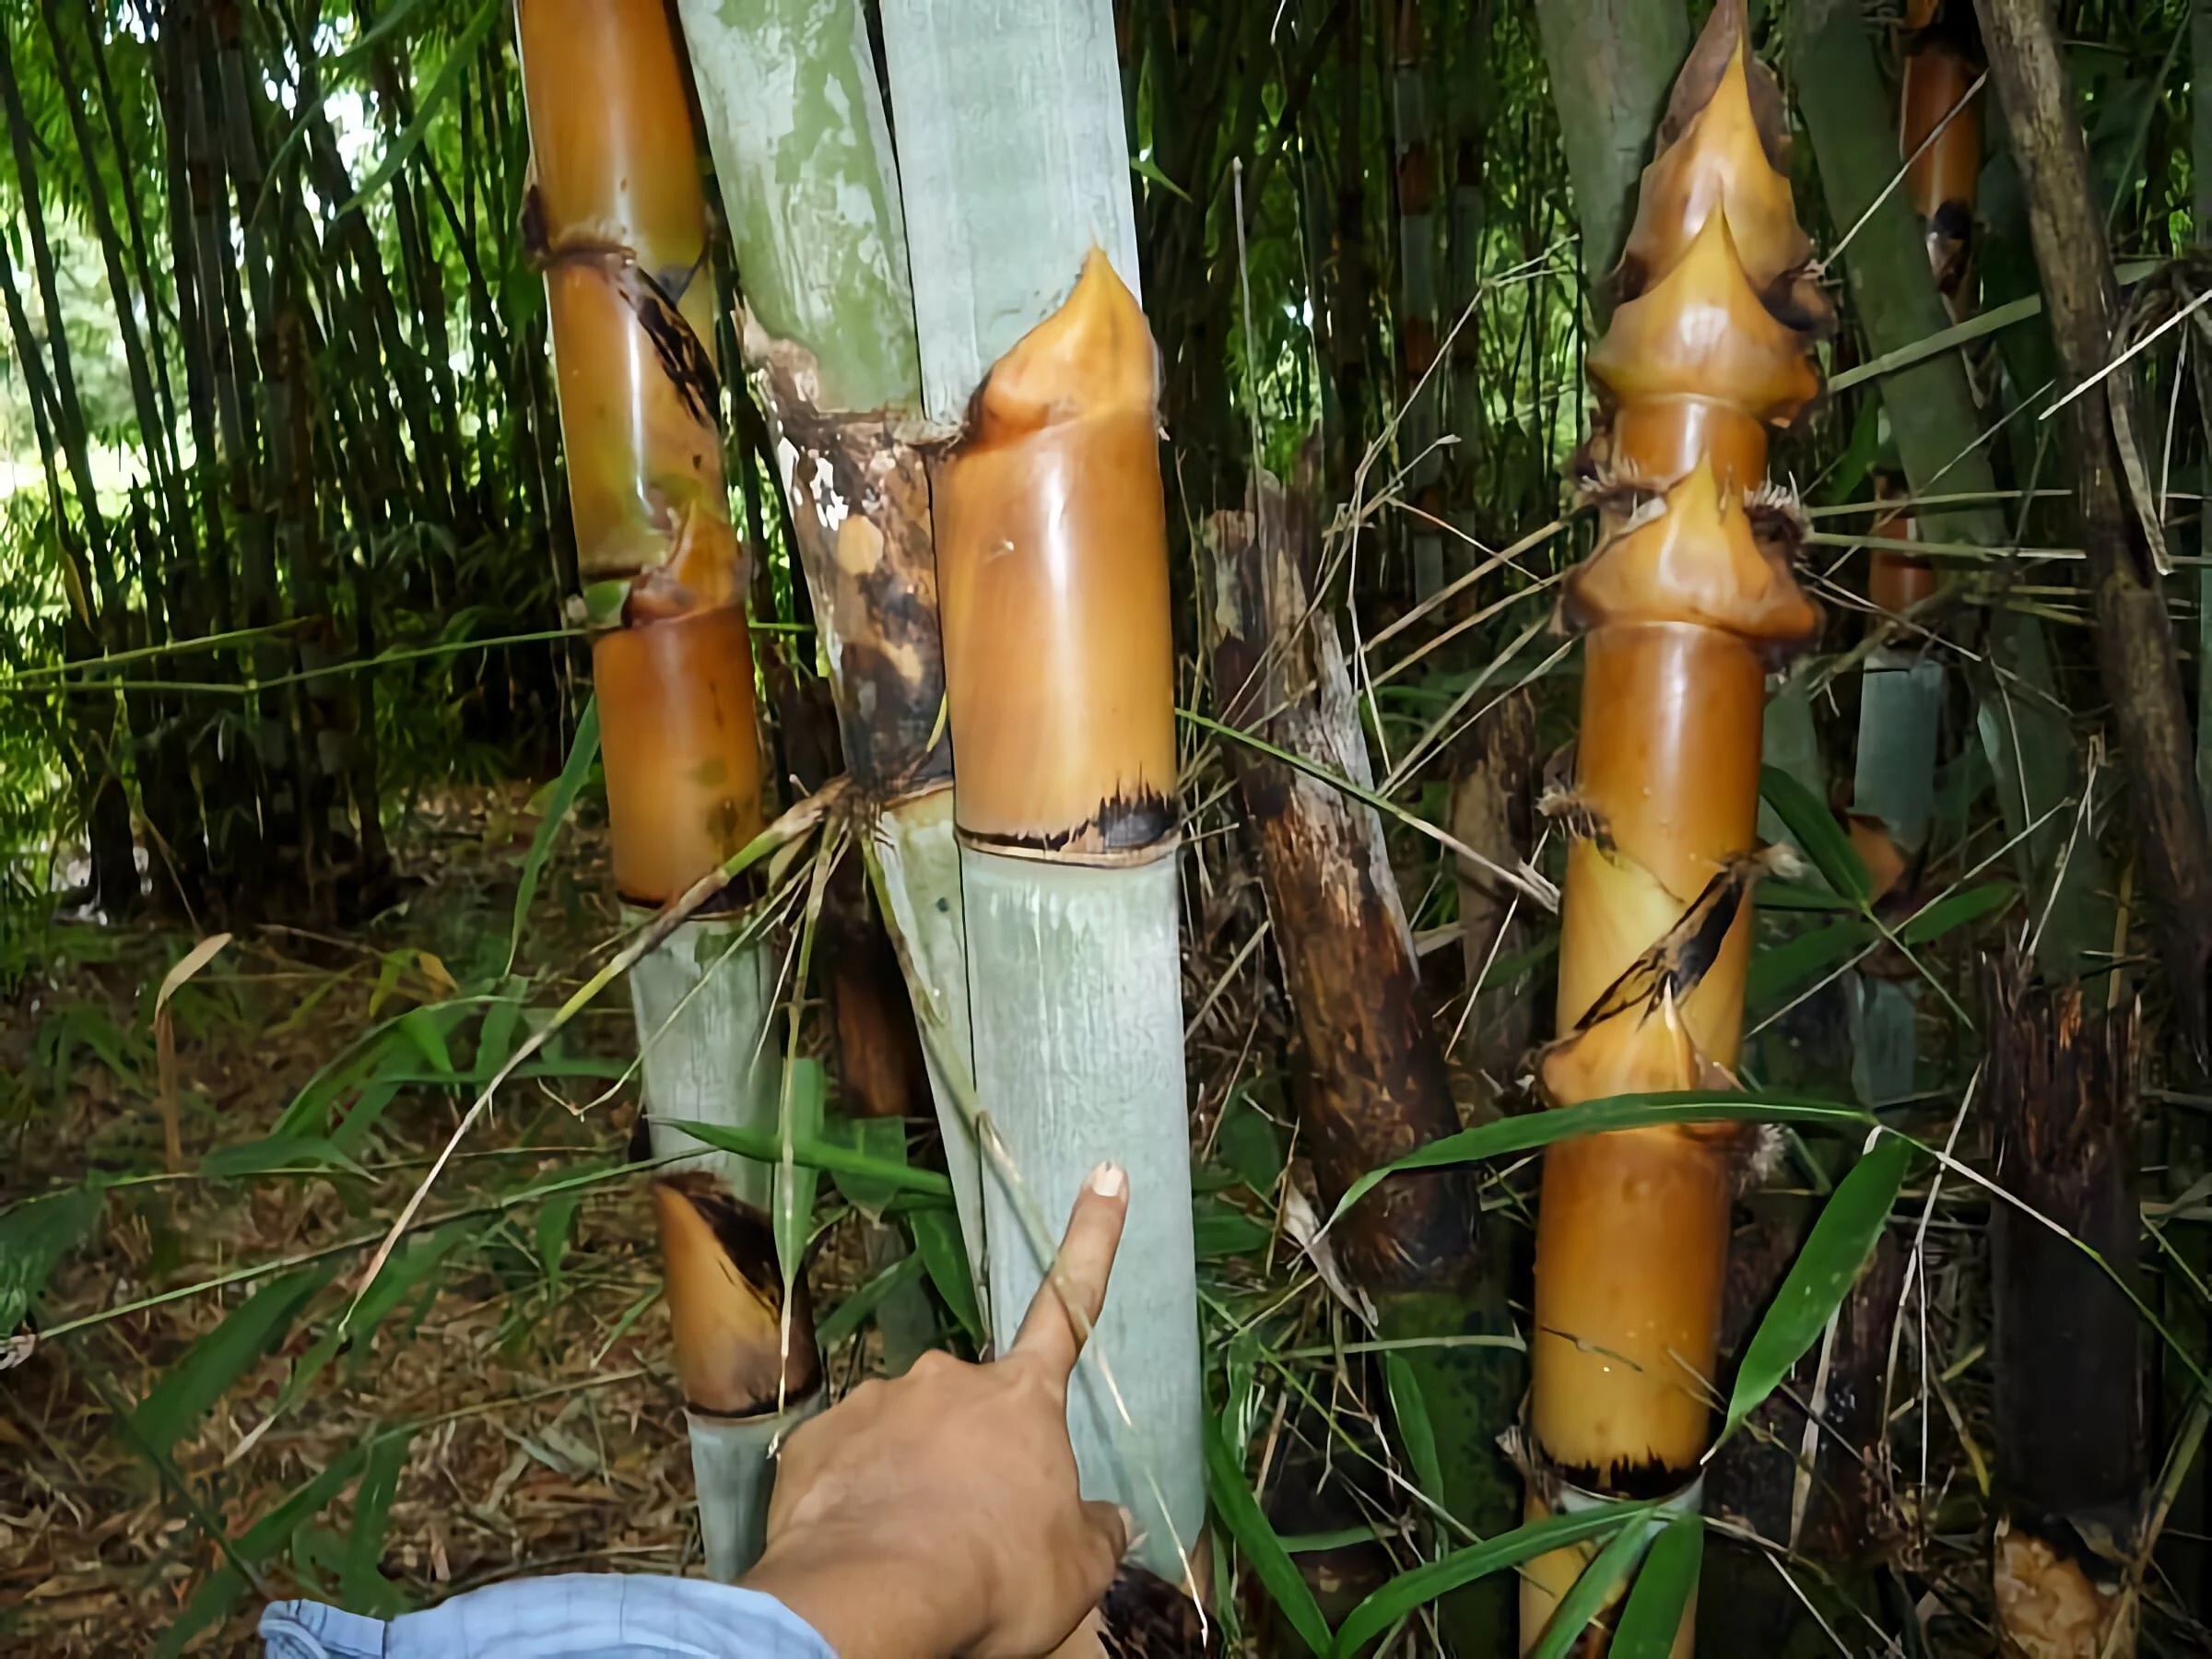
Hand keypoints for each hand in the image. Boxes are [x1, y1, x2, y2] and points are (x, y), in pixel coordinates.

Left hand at [742, 1164, 1133, 1657]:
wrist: (873, 1599)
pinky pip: (844, 1464)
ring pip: (904, 1435)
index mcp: (1023, 1399)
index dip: (1092, 1240)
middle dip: (973, 1453)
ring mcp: (877, 1402)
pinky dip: (854, 1498)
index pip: (1071, 1307)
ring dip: (910, 1478)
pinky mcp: (815, 1439)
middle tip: (973, 1528)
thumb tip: (1114, 1520)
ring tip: (913, 1549)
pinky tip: (860, 1544)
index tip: (1104, 1173)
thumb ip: (1098, 1532)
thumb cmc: (994, 1578)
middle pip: (973, 1406)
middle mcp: (949, 1381)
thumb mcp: (1077, 1571)